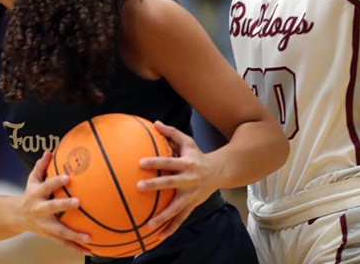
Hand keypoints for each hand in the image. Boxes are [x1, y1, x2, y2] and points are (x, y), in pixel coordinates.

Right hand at [14, 151, 91, 254]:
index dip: (56, 182)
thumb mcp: (32, 179)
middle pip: (52, 208)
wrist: (17, 217)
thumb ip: (41, 166)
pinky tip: (91, 250)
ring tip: (89, 238)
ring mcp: (45, 225)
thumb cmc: (30, 194)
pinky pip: (65, 244)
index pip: (46, 186)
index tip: (67, 177)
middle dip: (64, 206)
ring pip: (60, 231)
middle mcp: (40, 210)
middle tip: (78, 202)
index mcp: (36, 195)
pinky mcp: (50, 235)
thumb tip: (50, 151)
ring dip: (74, 235)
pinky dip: (77, 248)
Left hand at [137, 121, 220, 240]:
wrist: (220, 171)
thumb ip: (171, 133)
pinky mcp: (192, 205)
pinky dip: (171, 229)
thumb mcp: (188, 142)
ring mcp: (191, 195)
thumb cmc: (198, 155)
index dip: (156, 162)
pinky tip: (159, 237)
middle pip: (171, 184)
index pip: (169, 163)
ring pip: (176, 208)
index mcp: (187, 164)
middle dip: (156, 187)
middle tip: (139, 188)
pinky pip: (181, 219)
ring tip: (148, 225)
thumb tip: (155, 122)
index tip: (140, 163)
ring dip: (163, 217)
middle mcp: (189, 180)